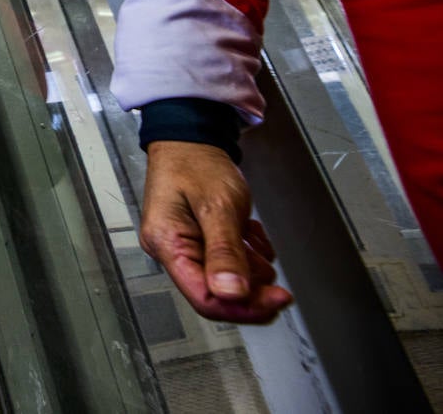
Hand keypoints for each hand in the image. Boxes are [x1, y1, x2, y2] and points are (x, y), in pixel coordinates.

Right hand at [141, 141, 293, 323]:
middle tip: (279, 284)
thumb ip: (224, 251)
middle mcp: (170, 250)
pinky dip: (245, 254)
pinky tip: (249, 235)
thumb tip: (231, 293)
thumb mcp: (218, 205)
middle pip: (214, 293)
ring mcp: (183, 245)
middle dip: (251, 290)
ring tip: (257, 244)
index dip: (243, 307)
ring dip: (250, 269)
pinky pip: (225, 263)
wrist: (191, 139)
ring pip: (224, 280)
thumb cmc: (196, 163)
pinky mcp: (196, 240)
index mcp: (168, 244)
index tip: (276, 301)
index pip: (204, 298)